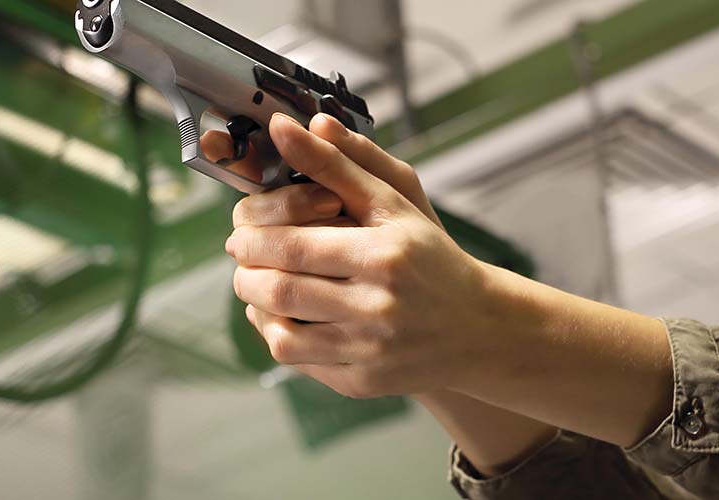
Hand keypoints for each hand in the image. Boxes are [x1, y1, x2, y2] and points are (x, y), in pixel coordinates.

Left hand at [226, 113, 511, 397]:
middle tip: (241, 253)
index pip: (291, 245)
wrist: (477, 326)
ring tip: (256, 282)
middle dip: (246, 269)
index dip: (252, 236)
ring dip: (255, 304)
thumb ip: (341, 163)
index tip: (241, 227)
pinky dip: (276, 333)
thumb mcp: (396, 202)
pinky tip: (281, 313)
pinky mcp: (362, 382)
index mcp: (384, 256)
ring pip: (281, 333)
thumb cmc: (431, 255)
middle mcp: (377, 308)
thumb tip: (292, 126)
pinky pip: (298, 362)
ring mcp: (369, 351)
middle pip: (279, 289)